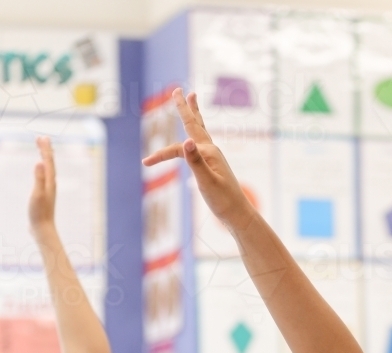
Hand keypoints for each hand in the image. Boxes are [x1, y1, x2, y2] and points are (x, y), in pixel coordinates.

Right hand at [29, 137, 56, 235]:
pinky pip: (44, 176)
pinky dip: (43, 169)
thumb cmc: (39, 213)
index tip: (41, 137)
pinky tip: (41, 171)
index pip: (48, 161)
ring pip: (48, 170)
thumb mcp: (37, 194)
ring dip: (45, 158)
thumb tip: (40, 162)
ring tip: (42, 150)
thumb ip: (39, 178)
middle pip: (50, 164)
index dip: (45, 149)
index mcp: (49, 182)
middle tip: (42, 138)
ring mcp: (48, 190)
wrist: (43, 229)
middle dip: (46, 150)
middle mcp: (51, 184)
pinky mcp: (44, 194)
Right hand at [142, 89, 255, 232]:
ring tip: (192, 98)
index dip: (161, 155)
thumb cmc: (223, 201)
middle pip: (194, 124)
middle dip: (185, 108)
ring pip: (200, 130)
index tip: (145, 163)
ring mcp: (214, 156)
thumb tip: (186, 141)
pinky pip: (202, 143)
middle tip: (179, 90)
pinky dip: (196, 133)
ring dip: (194, 114)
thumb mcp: (207, 182)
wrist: (237, 214)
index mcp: (208, 152)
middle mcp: (212, 150)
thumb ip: (196, 162)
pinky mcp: (214, 165)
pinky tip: (195, 135)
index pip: (178, 148)